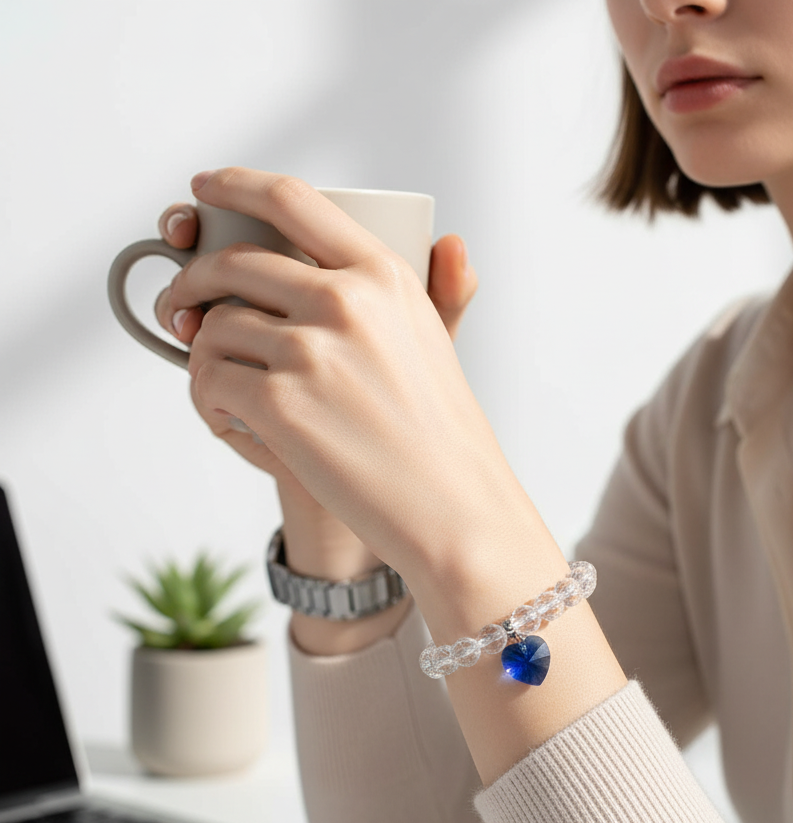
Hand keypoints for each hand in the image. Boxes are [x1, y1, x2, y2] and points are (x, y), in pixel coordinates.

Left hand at [153, 200, 477, 495]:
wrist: (452, 506)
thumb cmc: (444, 432)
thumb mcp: (442, 346)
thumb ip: (442, 290)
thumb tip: (450, 241)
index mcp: (382, 275)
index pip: (291, 199)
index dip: (234, 185)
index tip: (203, 188)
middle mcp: (344, 301)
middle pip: (233, 264)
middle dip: (191, 282)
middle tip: (179, 307)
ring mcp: (310, 350)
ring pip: (214, 329)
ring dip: (203, 356)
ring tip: (222, 385)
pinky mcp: (281, 404)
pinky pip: (210, 380)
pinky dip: (208, 400)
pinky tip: (231, 418)